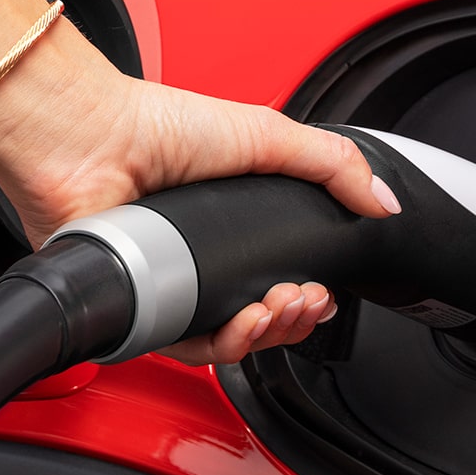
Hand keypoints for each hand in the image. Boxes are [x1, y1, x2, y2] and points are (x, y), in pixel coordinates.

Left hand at [0, 0, 396, 365]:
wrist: (90, 141)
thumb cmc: (156, 125)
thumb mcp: (269, 135)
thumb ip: (334, 166)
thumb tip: (385, 203)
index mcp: (235, 226)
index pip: (286, 281)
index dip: (312, 296)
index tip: (325, 288)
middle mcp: (203, 261)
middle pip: (266, 320)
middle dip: (297, 319)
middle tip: (306, 299)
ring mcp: (169, 288)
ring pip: (229, 343)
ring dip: (264, 336)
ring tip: (277, 309)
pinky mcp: (137, 308)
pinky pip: (183, 350)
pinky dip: (219, 347)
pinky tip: (239, 324)